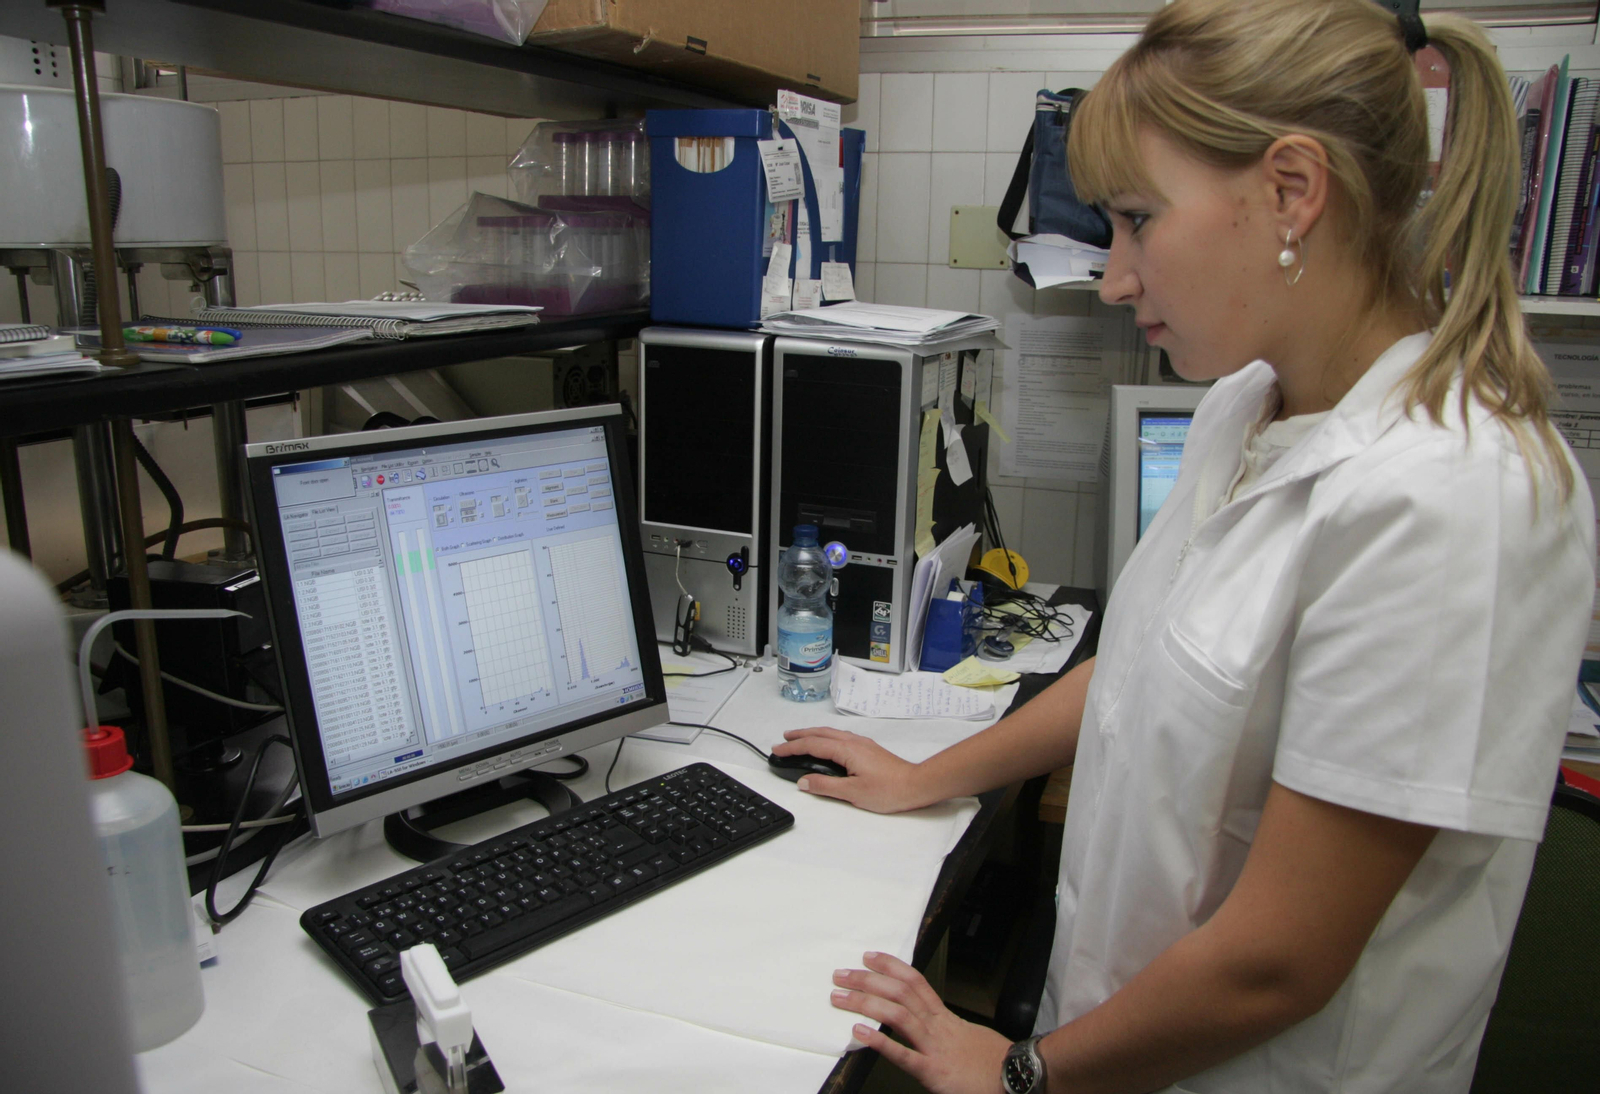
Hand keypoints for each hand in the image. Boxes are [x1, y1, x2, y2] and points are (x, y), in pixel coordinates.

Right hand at [774, 727, 925, 812]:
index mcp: (846, 750)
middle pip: (820, 733)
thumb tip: (804, 782)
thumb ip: (825, 786)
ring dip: (813, 734)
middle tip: (784, 739)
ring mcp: (862, 744)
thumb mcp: (852, 792)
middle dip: (800, 735)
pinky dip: (826, 737)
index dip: (793, 747)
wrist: (916, 785)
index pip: (812, 745)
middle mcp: (853, 742)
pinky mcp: (869, 749)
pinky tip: (827, 744)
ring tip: (800, 738)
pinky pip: (841, 737)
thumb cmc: (889, 790)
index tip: (777, 750)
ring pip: (831, 733)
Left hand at [831, 951, 1010, 1093]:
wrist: (1016, 1080)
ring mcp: (934, 1048)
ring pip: (897, 1015)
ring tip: (839, 997)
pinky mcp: (933, 1072)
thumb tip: (929, 1023)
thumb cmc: (993, 1062)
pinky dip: (879, 1042)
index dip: (890, 966)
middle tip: (842, 974)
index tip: (869, 957)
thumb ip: (946, 1029)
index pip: (915, 982)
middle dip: (867, 980)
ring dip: (865, 1003)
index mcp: (944, 1018)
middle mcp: (937, 1026)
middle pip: (900, 992)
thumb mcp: (969, 1036)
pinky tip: (858, 1033)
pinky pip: (903, 1054)